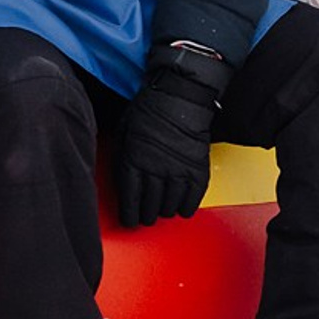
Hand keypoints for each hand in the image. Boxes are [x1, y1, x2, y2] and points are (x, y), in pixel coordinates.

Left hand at [114, 41, 226, 226]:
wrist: (179, 97)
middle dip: (145, 215)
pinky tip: (180, 207)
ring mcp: (178, 172)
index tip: (130, 221)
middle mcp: (155, 171)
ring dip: (164, 211)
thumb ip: (121, 159)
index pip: (130, 201)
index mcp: (133, 162)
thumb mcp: (123, 132)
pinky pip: (192, 201)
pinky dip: (185, 208)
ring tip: (161, 208)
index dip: (129, 216)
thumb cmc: (148, 111)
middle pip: (149, 208)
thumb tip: (120, 184)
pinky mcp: (198, 171)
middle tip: (145, 216)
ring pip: (169, 208)